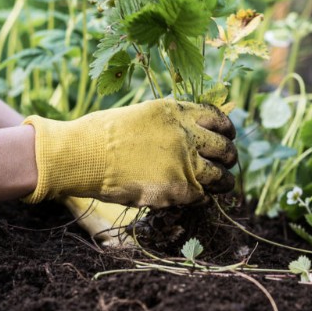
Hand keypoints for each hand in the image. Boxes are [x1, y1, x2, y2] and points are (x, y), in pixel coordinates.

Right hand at [22, 99, 236, 207]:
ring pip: (221, 176)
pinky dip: (201, 198)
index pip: (217, 117)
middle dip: (229, 157)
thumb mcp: (141, 116)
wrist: (82, 154)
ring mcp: (184, 161)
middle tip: (227, 164)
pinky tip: (195, 198)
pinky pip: (202, 196)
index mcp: (176, 112)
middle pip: (225, 148)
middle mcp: (186, 133)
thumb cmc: (101, 135)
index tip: (226, 137)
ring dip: (223, 182)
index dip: (226, 130)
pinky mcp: (178, 188)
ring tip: (221, 185)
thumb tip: (185, 134)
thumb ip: (167, 124)